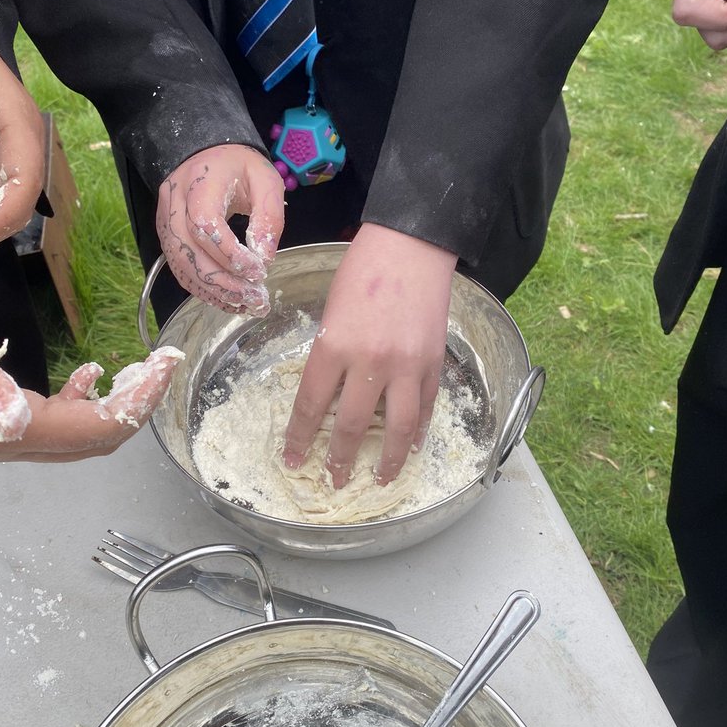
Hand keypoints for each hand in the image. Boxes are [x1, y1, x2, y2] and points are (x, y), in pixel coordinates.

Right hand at [0, 304, 183, 461]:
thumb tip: (15, 415)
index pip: (88, 430)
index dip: (136, 405)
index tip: (166, 365)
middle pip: (88, 441)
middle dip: (135, 407)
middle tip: (164, 364)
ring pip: (69, 434)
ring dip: (112, 407)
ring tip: (139, 371)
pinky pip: (43, 422)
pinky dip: (77, 401)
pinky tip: (83, 375)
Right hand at [157, 143, 284, 314]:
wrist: (206, 156)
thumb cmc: (239, 166)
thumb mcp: (265, 180)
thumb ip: (269, 216)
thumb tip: (265, 258)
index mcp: (199, 182)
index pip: (204, 224)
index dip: (230, 254)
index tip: (258, 271)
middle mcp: (173, 203)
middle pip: (188, 251)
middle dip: (223, 281)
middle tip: (255, 298)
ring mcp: (165, 222)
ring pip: (181, 265)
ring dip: (214, 291)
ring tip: (246, 305)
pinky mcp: (166, 238)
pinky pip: (180, 269)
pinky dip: (203, 289)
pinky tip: (228, 300)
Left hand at [283, 225, 457, 487]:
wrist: (412, 245)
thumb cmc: (364, 269)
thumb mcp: (331, 310)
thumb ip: (331, 351)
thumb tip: (329, 392)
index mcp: (335, 345)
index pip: (311, 405)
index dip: (300, 438)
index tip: (293, 459)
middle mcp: (371, 362)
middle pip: (351, 425)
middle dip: (340, 460)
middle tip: (334, 481)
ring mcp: (407, 365)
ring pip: (398, 428)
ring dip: (389, 460)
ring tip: (381, 479)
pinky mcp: (433, 362)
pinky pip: (426, 407)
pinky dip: (418, 430)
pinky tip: (411, 446)